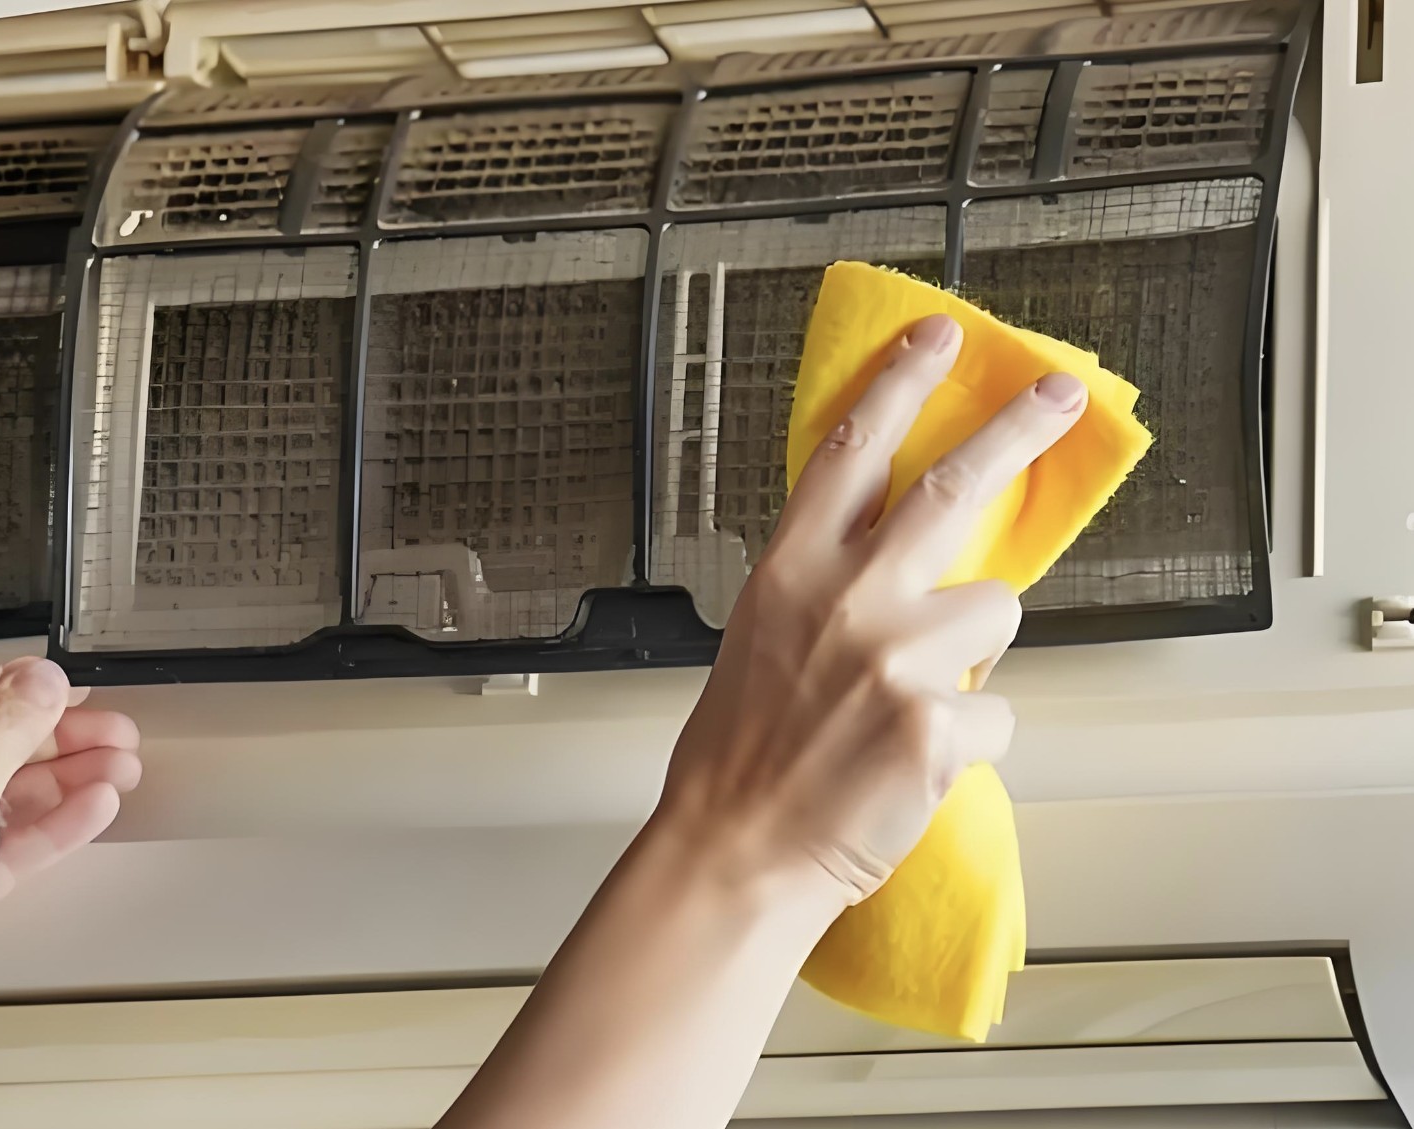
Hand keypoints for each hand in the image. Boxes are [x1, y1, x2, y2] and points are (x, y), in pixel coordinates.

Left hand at [0, 658, 140, 1019]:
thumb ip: (12, 721)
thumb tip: (42, 680)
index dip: (19, 686)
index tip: (73, 688)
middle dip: (57, 738)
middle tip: (116, 732)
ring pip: (2, 790)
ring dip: (65, 777)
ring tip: (123, 768)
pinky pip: (5, 836)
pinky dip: (50, 820)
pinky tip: (97, 805)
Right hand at [659, 314, 1086, 904]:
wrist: (738, 846)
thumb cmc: (743, 753)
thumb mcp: (763, 637)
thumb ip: (830, 584)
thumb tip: (912, 562)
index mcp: (791, 569)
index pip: (853, 450)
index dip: (900, 382)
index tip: (939, 338)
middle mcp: (847, 596)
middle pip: (952, 486)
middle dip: (1016, 429)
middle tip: (1058, 395)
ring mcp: (897, 655)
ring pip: (995, 612)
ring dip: (973, 653)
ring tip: (914, 700)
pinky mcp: (939, 720)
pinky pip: (998, 713)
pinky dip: (970, 740)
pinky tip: (915, 761)